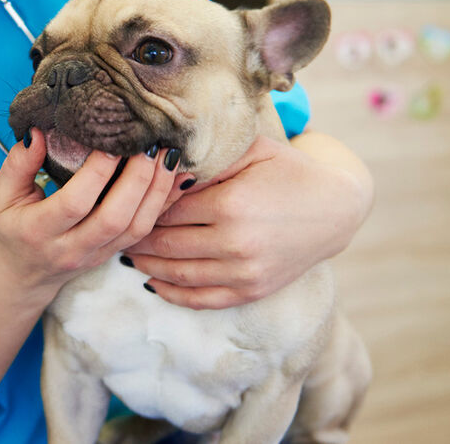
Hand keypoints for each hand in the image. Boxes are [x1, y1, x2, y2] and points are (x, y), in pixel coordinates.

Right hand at [0, 128, 179, 302]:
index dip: (98, 171)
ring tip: (167, 154)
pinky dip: (165, 203)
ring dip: (157, 189)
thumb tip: (38, 131)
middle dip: (137, 178)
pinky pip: (145, 232)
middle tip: (149, 143)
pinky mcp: (113, 254)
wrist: (23, 275)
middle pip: (114, 217)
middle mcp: (70, 247)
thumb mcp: (3, 194)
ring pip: (136, 227)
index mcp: (38, 231)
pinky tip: (177, 177)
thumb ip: (18, 163)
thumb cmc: (13, 227)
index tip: (112, 139)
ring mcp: (95, 255)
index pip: (75, 202)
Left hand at [124, 133, 372, 309]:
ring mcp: (244, 272)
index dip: (142, 205)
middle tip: (115, 228)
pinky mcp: (252, 291)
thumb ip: (205, 157)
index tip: (124, 199)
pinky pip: (201, 299)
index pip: (166, 209)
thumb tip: (159, 164)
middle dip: (136, 237)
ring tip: (126, 253)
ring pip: (177, 274)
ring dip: (146, 264)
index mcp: (230, 204)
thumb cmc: (286, 171)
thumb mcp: (249, 151)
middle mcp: (235, 243)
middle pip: (165, 243)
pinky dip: (171, 293)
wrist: (335, 209)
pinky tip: (152, 282)